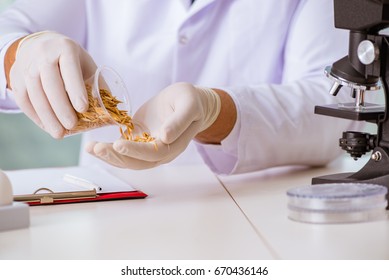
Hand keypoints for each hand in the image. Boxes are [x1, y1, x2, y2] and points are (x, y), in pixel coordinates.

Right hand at [9, 31, 96, 137]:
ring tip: (59, 133)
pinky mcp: (16, 76)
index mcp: (65, 48)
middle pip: (50, 84)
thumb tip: (113, 112)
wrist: (42, 44)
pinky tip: (46, 126)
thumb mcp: (86, 65)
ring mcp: (27, 65)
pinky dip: (34, 115)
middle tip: (71, 126)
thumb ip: (98, 85)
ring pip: (34, 93)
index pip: (69, 70)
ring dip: (47, 116)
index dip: (76, 90)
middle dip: (61, 108)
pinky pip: (23, 98)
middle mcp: (43, 54)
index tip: (83, 109)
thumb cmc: (71, 60)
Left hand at [86, 82, 220, 168]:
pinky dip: (108, 149)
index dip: (136, 151)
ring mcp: (148, 147)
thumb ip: (179, 121)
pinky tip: (93, 146)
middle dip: (115, 156)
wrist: (189, 102)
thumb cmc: (191, 101)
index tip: (118, 144)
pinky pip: (123, 149)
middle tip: (96, 147)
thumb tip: (165, 137)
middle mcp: (160, 152)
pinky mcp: (139, 140)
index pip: (154, 153)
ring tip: (90, 148)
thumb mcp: (189, 105)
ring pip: (127, 159)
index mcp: (174, 145)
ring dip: (108, 156)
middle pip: (137, 162)